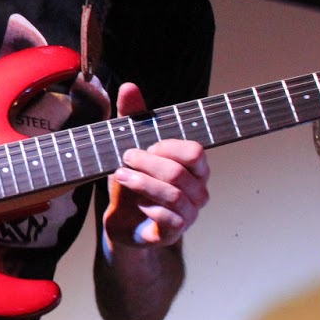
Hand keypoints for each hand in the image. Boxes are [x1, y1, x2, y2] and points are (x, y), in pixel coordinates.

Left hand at [103, 82, 209, 250]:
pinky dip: (149, 206)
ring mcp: (189, 214)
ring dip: (142, 182)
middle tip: (126, 158)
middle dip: (148, 162)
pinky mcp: (174, 233)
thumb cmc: (133, 182)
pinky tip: (135, 202)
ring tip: (121, 175)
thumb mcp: (130, 147)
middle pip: (181, 172)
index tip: (143, 146)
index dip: (166, 147)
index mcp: (194, 168)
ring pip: (174, 194)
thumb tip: (129, 86)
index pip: (194, 152)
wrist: (123, 222)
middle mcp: (198, 190)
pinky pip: (170, 219)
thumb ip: (133, 117)